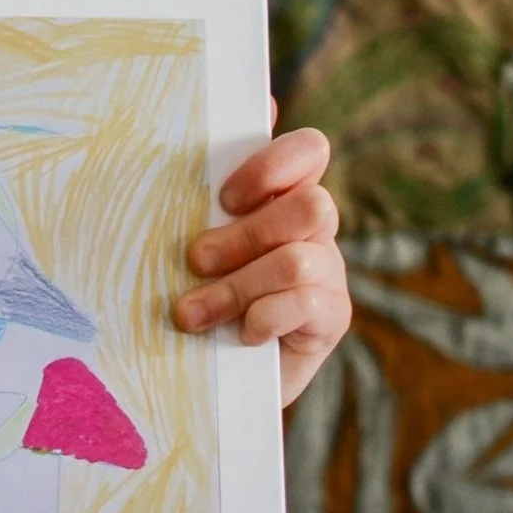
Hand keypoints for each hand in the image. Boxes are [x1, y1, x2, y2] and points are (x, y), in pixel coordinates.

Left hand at [173, 101, 349, 405]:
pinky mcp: (330, 320)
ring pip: (299, 258)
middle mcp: (312, 231)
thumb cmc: (193, 297)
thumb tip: (218, 133)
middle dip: (246, 235)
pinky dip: (263, 317)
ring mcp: (327, 274)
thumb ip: (196, 196)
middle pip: (311, 204)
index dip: (272, 165)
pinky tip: (241, 334)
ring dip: (236, 287)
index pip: (309, 150)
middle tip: (196, 260)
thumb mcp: (182, 245)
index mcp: (280, 198)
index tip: (224, 199)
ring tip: (191, 314)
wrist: (210, 379)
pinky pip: (306, 302)